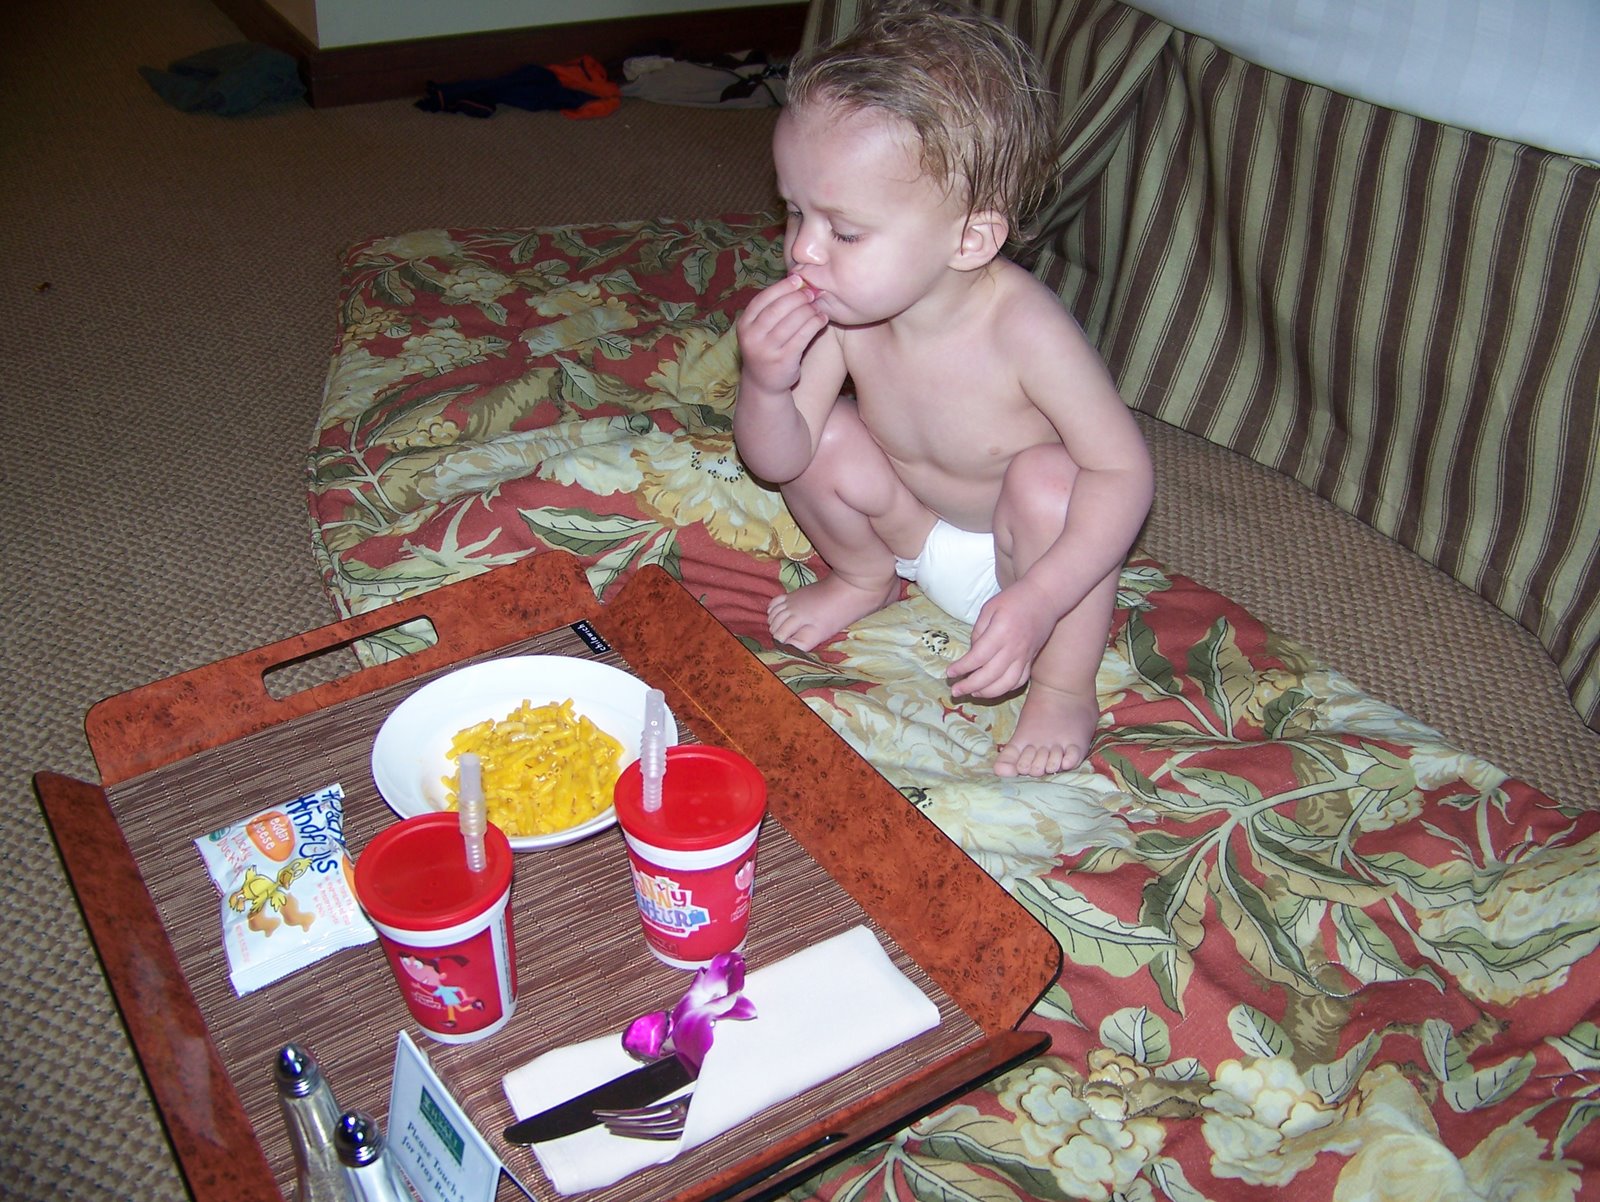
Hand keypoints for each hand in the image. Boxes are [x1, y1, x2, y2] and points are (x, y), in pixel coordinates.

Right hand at [736, 274, 827, 395]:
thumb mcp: (760, 329)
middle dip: (797, 297)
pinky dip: (814, 325)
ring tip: (818, 305)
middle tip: (812, 292)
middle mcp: (752, 337)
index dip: (781, 287)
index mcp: (744, 324)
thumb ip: (772, 308)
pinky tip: (822, 319)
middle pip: (777, 309)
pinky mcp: (783, 360)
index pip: (762, 299)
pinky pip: (802, 337)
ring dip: (808, 310)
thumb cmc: (767, 348)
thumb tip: (797, 280)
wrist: (764, 383)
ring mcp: (767, 350)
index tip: (798, 279)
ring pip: (791, 323)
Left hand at [947, 579, 1058, 698]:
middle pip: (990, 675)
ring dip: (987, 693)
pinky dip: (1006, 689)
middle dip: (970, 686)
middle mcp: (1013, 648)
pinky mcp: (1031, 660)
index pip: (978, 657)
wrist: (1046, 598)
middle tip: (955, 690)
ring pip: (1006, 684)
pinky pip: (1019, 681)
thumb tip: (972, 653)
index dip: (962, 668)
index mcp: (1000, 633)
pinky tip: (993, 688)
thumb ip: (978, 631)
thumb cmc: (1015, 599)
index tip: (949, 673)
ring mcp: (1024, 657)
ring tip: (973, 693)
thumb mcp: (990, 608)